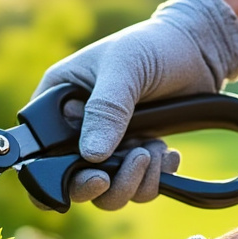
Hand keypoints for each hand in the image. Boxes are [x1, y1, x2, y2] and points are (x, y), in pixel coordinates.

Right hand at [37, 0, 237, 209]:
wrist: (197, 49)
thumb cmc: (151, 45)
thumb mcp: (124, 69)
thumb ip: (106, 110)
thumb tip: (90, 156)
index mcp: (57, 105)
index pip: (40, 152)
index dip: (54, 176)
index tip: (92, 177)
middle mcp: (76, 131)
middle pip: (74, 182)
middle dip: (106, 183)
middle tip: (134, 159)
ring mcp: (106, 146)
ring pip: (107, 193)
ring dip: (134, 181)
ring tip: (155, 149)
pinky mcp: (133, 155)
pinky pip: (137, 188)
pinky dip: (154, 179)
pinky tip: (168, 154)